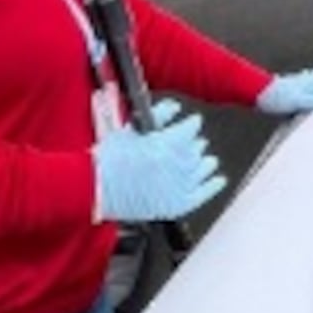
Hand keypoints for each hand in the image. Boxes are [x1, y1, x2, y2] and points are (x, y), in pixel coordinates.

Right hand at [93, 99, 225, 221]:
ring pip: (203, 168)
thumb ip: (158, 115)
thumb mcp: (131, 130)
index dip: (192, 124)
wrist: (93, 189)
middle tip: (190, 142)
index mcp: (166, 145)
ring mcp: (178, 187)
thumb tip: (176, 107)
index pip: (191, 129)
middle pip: (197, 148)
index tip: (192, 122)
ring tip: (204, 159)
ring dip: (204, 162)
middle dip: (194, 143)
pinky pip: (203, 194)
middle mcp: (176, 166)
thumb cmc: (107, 160)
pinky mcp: (177, 205)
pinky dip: (213, 186)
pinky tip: (218, 180)